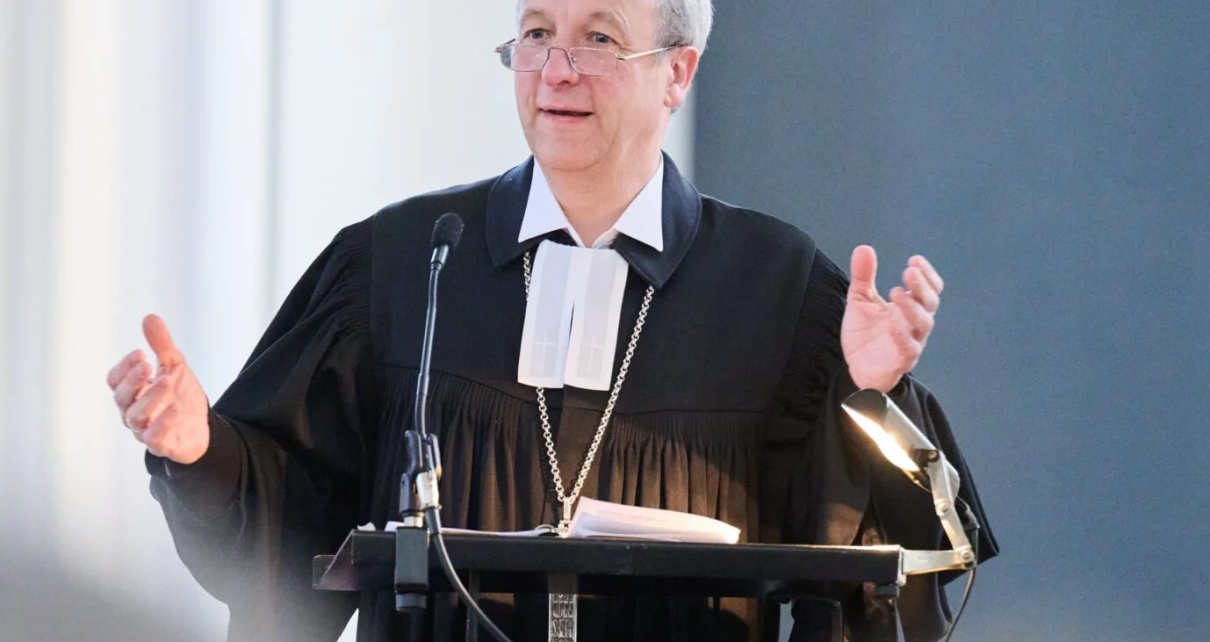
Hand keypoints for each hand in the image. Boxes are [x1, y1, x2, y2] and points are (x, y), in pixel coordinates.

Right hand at [106, 314, 210, 463]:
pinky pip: (155, 439)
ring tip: (167, 382)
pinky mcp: (162, 445)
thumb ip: (162, 345)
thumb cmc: (181, 396)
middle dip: (133, 380)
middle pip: (122, 398)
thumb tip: (149, 317)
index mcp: (132, 392)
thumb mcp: (174, 366)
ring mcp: (146, 430)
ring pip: (137, 417)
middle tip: (148, 364)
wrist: (203, 426)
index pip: (115, 380)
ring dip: (150, 398)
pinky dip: (161, 427)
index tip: (140, 352)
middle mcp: (133, 411)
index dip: (124, 367)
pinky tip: (173, 412)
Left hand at [841, 245, 944, 392]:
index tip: (915, 260)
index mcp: (910, 307)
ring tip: (896, 293)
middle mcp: (915, 323)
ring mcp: (911, 341)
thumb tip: (864, 248)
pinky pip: (909, 347)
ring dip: (912, 307)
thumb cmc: (865, 334)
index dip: (926, 274)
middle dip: (922, 286)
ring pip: (924, 323)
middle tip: (909, 272)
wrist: (856, 366)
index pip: (929, 288)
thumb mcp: (860, 300)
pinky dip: (902, 334)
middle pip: (930, 303)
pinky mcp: (902, 360)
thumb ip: (863, 276)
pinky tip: (891, 320)